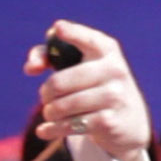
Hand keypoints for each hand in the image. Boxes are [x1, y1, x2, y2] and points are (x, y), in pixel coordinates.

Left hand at [25, 20, 151, 160]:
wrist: (129, 121)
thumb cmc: (94, 85)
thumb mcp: (79, 65)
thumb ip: (49, 55)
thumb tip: (31, 67)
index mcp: (106, 49)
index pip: (87, 39)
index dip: (72, 34)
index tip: (58, 29)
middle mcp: (114, 70)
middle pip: (59, 82)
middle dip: (45, 93)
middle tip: (45, 97)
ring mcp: (114, 96)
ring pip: (63, 106)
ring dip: (50, 112)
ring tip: (50, 112)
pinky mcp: (109, 121)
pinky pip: (70, 125)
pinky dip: (52, 129)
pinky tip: (43, 131)